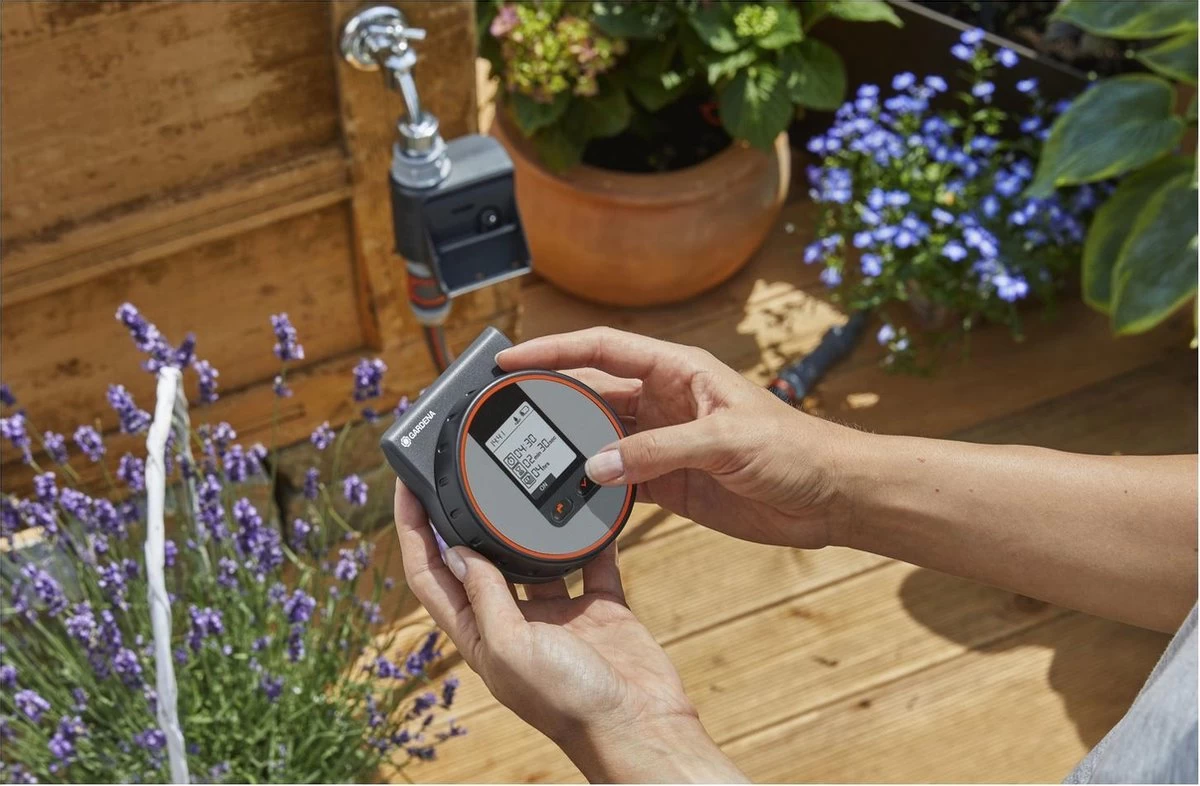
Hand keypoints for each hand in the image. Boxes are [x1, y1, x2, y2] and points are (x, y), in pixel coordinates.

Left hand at [393, 480, 745, 782]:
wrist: (639, 725)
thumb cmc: (569, 703)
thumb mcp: (511, 647)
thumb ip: (485, 597)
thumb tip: (455, 552)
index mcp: (480, 636)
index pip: (431, 576)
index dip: (413, 532)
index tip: (408, 488)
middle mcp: (513, 621)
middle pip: (477, 560)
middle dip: (464, 518)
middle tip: (458, 472)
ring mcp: (557, 613)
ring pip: (533, 555)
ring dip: (526, 523)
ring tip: (521, 481)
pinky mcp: (599, 606)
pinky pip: (590, 560)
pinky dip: (590, 534)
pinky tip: (589, 504)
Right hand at [497, 327, 852, 548]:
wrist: (830, 496)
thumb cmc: (793, 449)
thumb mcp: (724, 442)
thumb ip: (657, 452)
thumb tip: (594, 467)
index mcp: (676, 370)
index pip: (601, 349)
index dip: (552, 350)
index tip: (509, 358)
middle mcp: (664, 400)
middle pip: (592, 393)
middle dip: (548, 400)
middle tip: (503, 413)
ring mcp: (664, 442)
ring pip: (599, 439)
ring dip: (567, 449)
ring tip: (525, 460)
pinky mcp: (670, 481)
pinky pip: (619, 480)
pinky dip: (593, 488)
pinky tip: (569, 498)